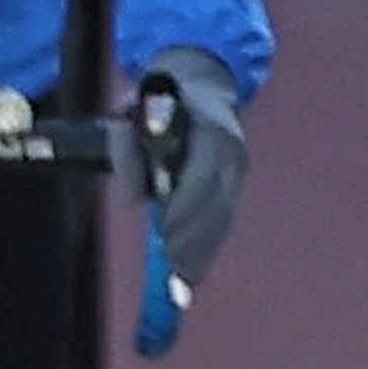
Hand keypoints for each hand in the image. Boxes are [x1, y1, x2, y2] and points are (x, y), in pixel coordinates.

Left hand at [140, 52, 246, 295]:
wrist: (201, 78)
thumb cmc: (158, 97)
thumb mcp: (132, 114)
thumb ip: (128, 154)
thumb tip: (134, 205)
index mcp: (212, 130)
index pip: (204, 177)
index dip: (187, 211)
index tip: (166, 240)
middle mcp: (234, 151)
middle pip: (219, 205)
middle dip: (196, 244)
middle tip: (176, 282)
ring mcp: (240, 167)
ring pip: (224, 217)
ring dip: (204, 254)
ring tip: (184, 290)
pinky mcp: (236, 182)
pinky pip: (224, 218)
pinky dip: (208, 247)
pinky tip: (193, 274)